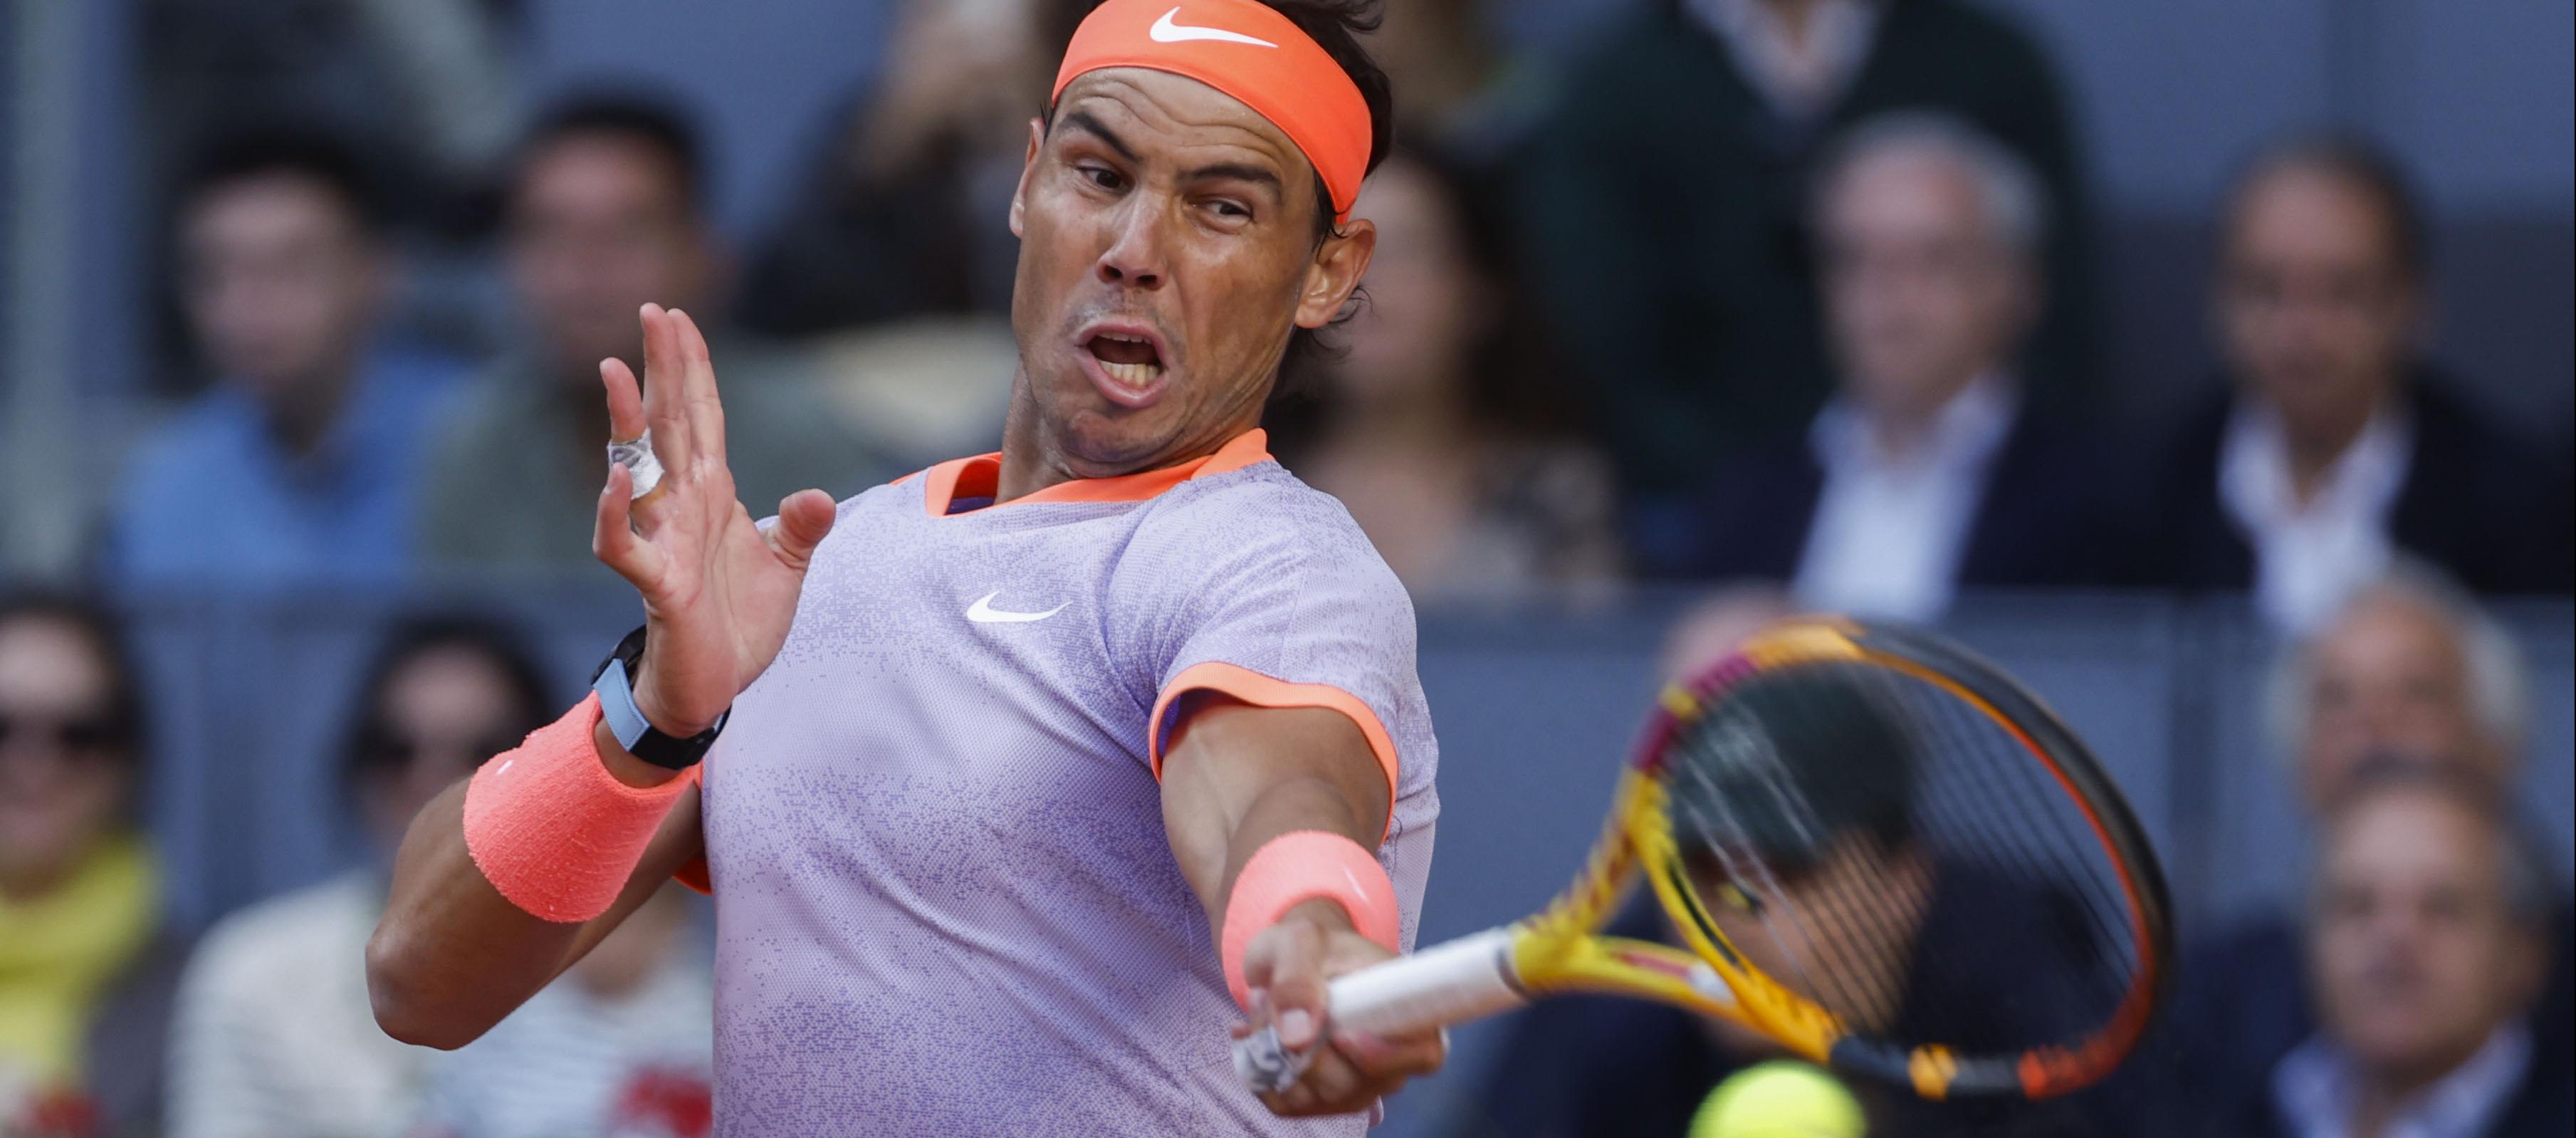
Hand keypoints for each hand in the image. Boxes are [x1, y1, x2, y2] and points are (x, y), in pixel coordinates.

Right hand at [593, 305, 837, 735]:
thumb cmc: (739, 623)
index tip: (681, 317)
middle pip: (670, 423)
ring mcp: (663, 538)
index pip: (702, 417)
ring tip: (616, 369)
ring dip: (626, 421)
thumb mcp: (786, 567)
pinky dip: (615, 512)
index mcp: (712, 492)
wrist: (715, 687)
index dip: (693, 368)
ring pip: (638, 467)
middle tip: (652, 309)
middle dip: (662, 367)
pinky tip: (617, 477)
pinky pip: (623, 542)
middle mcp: (682, 504)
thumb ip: (801, 527)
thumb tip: (817, 496)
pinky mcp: (656, 581)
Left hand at [1234, 901, 1446, 1117]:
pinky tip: (1258, 1032)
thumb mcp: (1299, 941)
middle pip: (1351, 1083)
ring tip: (1267, 1004)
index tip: (1341, 1035)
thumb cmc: (1312, 946)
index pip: (1424, 1053)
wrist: (1292, 962)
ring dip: (1273, 1051)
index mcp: (1407, 1011)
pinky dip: (1260, 1067)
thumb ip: (1298, 979)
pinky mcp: (1320, 1101)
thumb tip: (1299, 1037)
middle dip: (1300, 1043)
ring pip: (1312, 1094)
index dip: (1385, 1056)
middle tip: (1272, 995)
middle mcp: (1390, 1060)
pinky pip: (1285, 1102)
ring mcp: (1356, 1086)